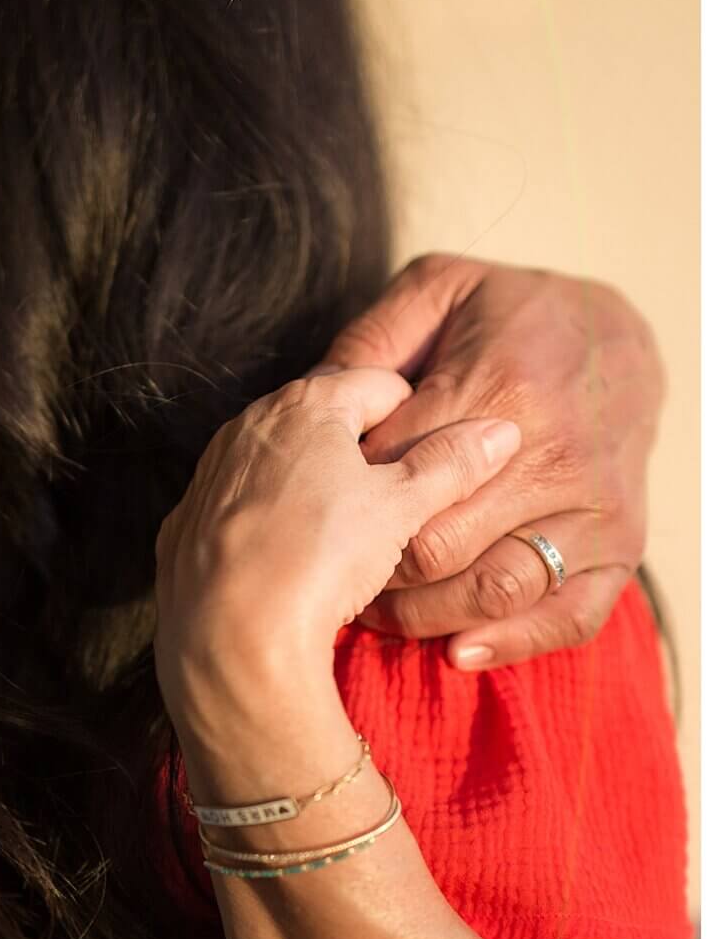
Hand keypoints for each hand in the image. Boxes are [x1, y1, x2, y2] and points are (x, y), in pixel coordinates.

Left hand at [153, 366, 519, 753]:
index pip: (379, 383)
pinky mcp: (186, 524)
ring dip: (315, 487)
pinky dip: (271, 523)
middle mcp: (248, 424)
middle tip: (400, 502)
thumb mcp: (402, 506)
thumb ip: (451, 463)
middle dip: (365, 451)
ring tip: (351, 538)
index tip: (437, 455)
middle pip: (325, 422)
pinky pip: (242, 508)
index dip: (417, 415)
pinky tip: (293, 563)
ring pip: (280, 465)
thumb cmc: (321, 554)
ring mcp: (212, 474)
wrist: (230, 636)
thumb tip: (499, 431)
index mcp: (304, 403)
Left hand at [326, 256, 662, 669]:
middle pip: (435, 544)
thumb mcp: (443, 289)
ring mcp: (593, 509)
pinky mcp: (620, 547)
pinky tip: (457, 648)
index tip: (314, 505)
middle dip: (372, 566)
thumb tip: (314, 395)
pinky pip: (568, 618)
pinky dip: (509, 643)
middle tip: (335, 569)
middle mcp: (553, 456)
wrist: (624, 338)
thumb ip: (373, 336)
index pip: (394, 469)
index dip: (342, 493)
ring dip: (424, 615)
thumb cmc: (518, 315)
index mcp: (500, 390)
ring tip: (378, 609)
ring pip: (493, 590)